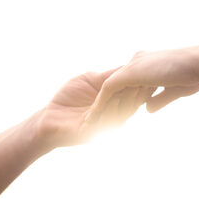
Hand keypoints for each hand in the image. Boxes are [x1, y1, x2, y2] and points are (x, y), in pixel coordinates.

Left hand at [38, 69, 152, 148]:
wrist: (48, 118)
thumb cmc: (67, 97)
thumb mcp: (89, 80)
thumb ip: (107, 76)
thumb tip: (127, 65)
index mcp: (113, 103)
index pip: (131, 94)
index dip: (140, 85)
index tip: (150, 74)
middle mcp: (112, 116)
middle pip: (131, 105)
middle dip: (138, 94)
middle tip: (145, 82)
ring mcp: (103, 126)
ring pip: (120, 115)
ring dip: (126, 102)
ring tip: (131, 90)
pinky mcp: (91, 133)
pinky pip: (104, 123)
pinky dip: (110, 112)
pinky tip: (113, 101)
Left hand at [85, 47, 198, 124]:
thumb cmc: (194, 75)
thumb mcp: (174, 89)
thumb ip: (159, 98)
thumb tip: (147, 109)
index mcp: (148, 64)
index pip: (130, 82)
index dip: (123, 98)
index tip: (117, 113)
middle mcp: (137, 61)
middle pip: (116, 84)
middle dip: (106, 102)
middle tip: (96, 118)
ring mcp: (132, 66)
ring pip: (108, 87)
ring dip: (99, 104)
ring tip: (90, 120)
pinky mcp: (129, 73)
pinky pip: (108, 90)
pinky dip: (101, 103)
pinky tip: (95, 116)